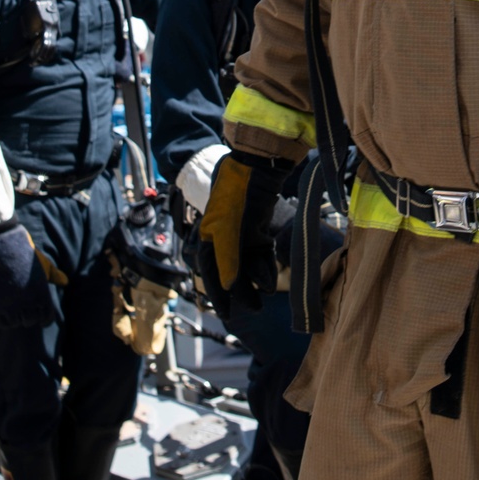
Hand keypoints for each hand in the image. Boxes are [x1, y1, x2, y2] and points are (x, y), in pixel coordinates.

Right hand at [0, 221, 54, 328]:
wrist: (6, 249)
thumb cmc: (27, 256)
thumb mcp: (44, 266)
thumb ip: (55, 276)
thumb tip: (65, 282)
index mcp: (44, 296)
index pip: (46, 318)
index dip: (43, 319)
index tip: (39, 318)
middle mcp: (30, 304)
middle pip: (30, 321)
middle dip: (27, 317)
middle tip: (22, 309)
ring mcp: (13, 305)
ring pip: (16, 323)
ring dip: (14, 318)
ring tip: (12, 309)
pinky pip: (2, 322)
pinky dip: (3, 319)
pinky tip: (2, 311)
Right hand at [191, 153, 288, 315]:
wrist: (258, 164)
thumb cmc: (237, 195)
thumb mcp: (229, 229)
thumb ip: (229, 259)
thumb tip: (230, 287)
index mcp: (208, 235)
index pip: (210, 271)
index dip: (218, 294)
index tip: (228, 315)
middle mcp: (221, 235)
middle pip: (230, 270)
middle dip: (241, 291)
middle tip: (254, 309)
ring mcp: (240, 230)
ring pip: (247, 263)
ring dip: (255, 279)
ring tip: (264, 297)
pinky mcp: (256, 225)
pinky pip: (260, 251)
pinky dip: (265, 264)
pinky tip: (270, 278)